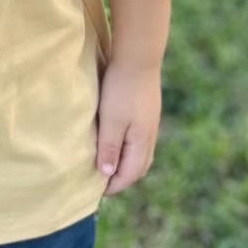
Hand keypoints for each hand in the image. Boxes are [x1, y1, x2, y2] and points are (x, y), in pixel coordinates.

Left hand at [96, 62, 161, 195]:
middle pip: (139, 168)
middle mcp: (150, 136)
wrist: (139, 57)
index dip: (113, 186)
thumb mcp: (111, 121)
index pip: (130, 175)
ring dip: (127, 164)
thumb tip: (107, 174)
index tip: (96, 190)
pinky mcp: (149, 113)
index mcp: (142, 142)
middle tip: (102, 182)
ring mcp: (151, 124)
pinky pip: (141, 141)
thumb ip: (109, 148)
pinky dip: (130, 150)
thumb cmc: (121, 89)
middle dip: (122, 179)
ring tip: (109, 165)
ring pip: (142, 155)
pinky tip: (119, 142)